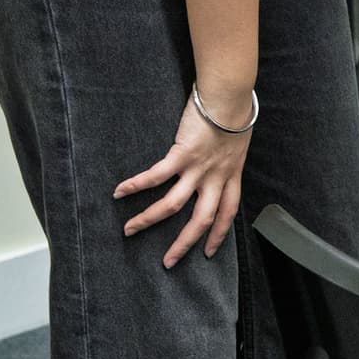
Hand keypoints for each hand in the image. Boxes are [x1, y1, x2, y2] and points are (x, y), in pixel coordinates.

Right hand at [112, 97, 250, 268]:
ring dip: (149, 220)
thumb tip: (219, 159)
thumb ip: (227, 157)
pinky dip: (136, 185)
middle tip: (168, 261)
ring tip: (130, 230)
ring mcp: (198, 169)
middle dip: (184, 244)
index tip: (209, 251)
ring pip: (173, 205)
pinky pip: (156, 176)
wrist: (229, 96)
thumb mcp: (237, 143)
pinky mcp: (181, 155)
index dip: (219, 234)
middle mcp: (216, 178)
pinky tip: (120, 192)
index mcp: (231, 175)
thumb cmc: (235, 113)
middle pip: (201, 220)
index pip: (227, 213)